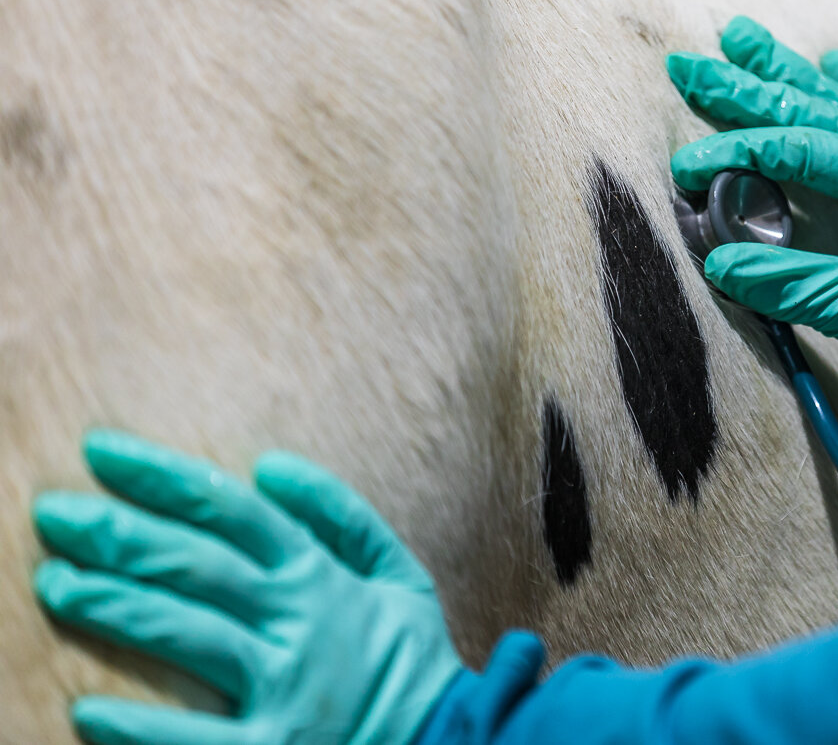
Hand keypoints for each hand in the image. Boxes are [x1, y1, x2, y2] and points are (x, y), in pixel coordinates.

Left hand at [33, 431, 473, 744]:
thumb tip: (270, 466)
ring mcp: (286, 686)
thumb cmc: (410, 661)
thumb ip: (342, 517)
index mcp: (321, 576)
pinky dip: (142, 726)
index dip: (164, 477)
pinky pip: (197, 739)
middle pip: (198, 566)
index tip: (101, 453)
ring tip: (57, 586)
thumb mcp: (398, 575)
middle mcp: (299, 622)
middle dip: (121, 535)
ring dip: (118, 607)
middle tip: (54, 513)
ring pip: (190, 635)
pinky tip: (88, 710)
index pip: (233, 510)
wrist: (452, 743)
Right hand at [668, 17, 837, 417]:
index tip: (687, 166)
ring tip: (746, 38)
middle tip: (692, 61)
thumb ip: (792, 283)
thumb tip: (721, 262)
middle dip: (749, 85)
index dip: (740, 152)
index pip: (802, 149)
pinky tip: (837, 67)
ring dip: (790, 76)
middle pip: (815, 111)